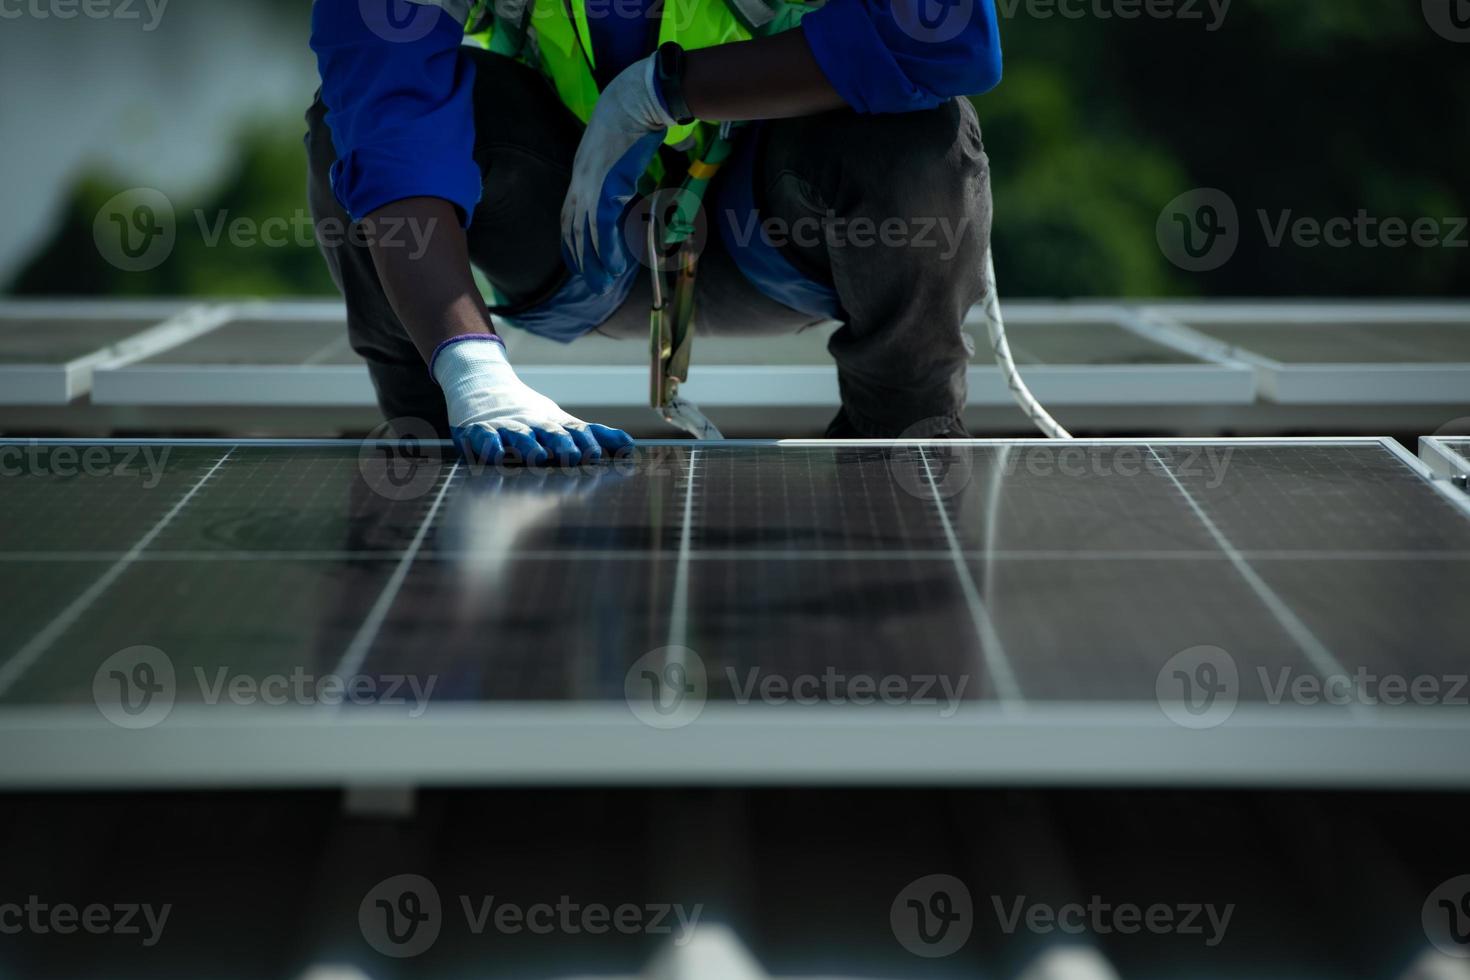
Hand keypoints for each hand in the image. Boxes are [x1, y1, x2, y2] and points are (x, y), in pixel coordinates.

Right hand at [433, 337, 633, 465]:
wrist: (483, 386)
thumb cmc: (530, 414)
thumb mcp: (562, 421)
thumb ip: (595, 435)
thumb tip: (630, 445)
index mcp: (553, 424)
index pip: (575, 431)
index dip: (587, 440)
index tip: (597, 453)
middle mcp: (532, 425)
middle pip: (550, 432)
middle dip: (562, 443)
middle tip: (573, 456)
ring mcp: (505, 427)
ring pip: (519, 435)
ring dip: (529, 445)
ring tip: (537, 456)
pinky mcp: (478, 432)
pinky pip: (483, 438)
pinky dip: (489, 445)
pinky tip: (495, 454)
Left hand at [559, 53, 674, 290]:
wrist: (635, 97)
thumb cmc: (638, 112)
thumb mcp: (632, 141)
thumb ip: (644, 158)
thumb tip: (677, 150)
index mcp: (582, 171)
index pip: (569, 213)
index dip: (571, 238)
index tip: (574, 257)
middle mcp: (581, 182)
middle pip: (574, 230)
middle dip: (581, 259)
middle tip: (591, 282)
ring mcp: (591, 187)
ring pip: (587, 235)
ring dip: (595, 262)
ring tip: (603, 284)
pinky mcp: (606, 190)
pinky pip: (604, 229)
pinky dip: (609, 250)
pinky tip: (615, 267)